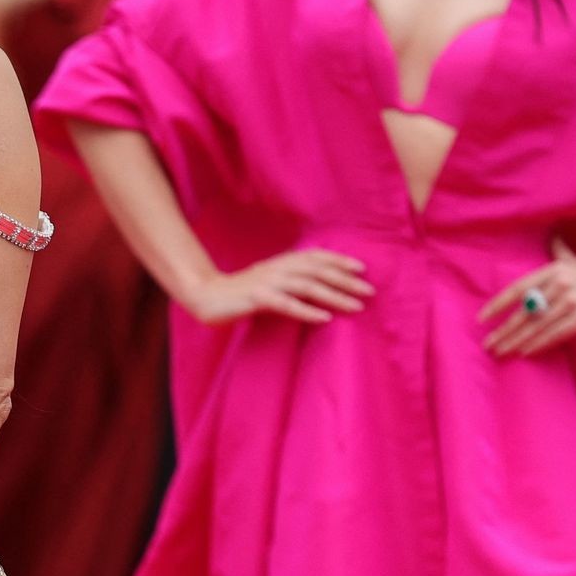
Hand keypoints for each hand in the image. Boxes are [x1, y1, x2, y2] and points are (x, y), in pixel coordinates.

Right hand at [182, 249, 374, 325]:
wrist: (206, 297)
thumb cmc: (241, 293)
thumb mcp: (270, 282)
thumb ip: (291, 282)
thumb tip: (320, 287)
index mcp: (281, 263)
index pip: (315, 257)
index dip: (338, 260)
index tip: (362, 269)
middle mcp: (277, 269)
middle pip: (317, 271)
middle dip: (345, 280)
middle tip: (369, 291)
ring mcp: (266, 283)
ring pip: (307, 286)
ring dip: (334, 295)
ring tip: (356, 306)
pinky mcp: (256, 299)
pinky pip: (286, 305)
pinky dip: (307, 310)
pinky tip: (324, 318)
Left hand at [480, 238, 575, 356]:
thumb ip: (562, 252)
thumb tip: (553, 234)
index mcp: (556, 269)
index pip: (519, 288)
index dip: (498, 304)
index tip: (482, 319)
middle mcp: (562, 282)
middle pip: (525, 311)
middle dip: (504, 330)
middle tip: (488, 345)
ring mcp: (574, 300)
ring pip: (537, 325)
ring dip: (516, 342)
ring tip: (501, 353)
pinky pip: (555, 335)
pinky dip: (539, 345)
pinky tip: (526, 353)